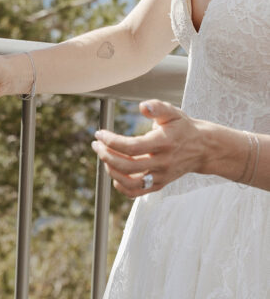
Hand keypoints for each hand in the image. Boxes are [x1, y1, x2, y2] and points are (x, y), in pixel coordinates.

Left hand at [91, 98, 209, 196]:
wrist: (202, 148)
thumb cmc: (182, 127)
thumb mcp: (172, 112)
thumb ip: (157, 107)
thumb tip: (142, 106)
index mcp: (163, 143)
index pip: (132, 147)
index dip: (111, 141)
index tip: (100, 133)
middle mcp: (162, 162)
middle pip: (127, 166)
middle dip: (106, 155)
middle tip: (97, 144)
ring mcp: (161, 176)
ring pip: (130, 183)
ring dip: (111, 170)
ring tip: (103, 156)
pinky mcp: (160, 184)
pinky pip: (136, 192)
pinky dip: (121, 186)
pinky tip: (113, 173)